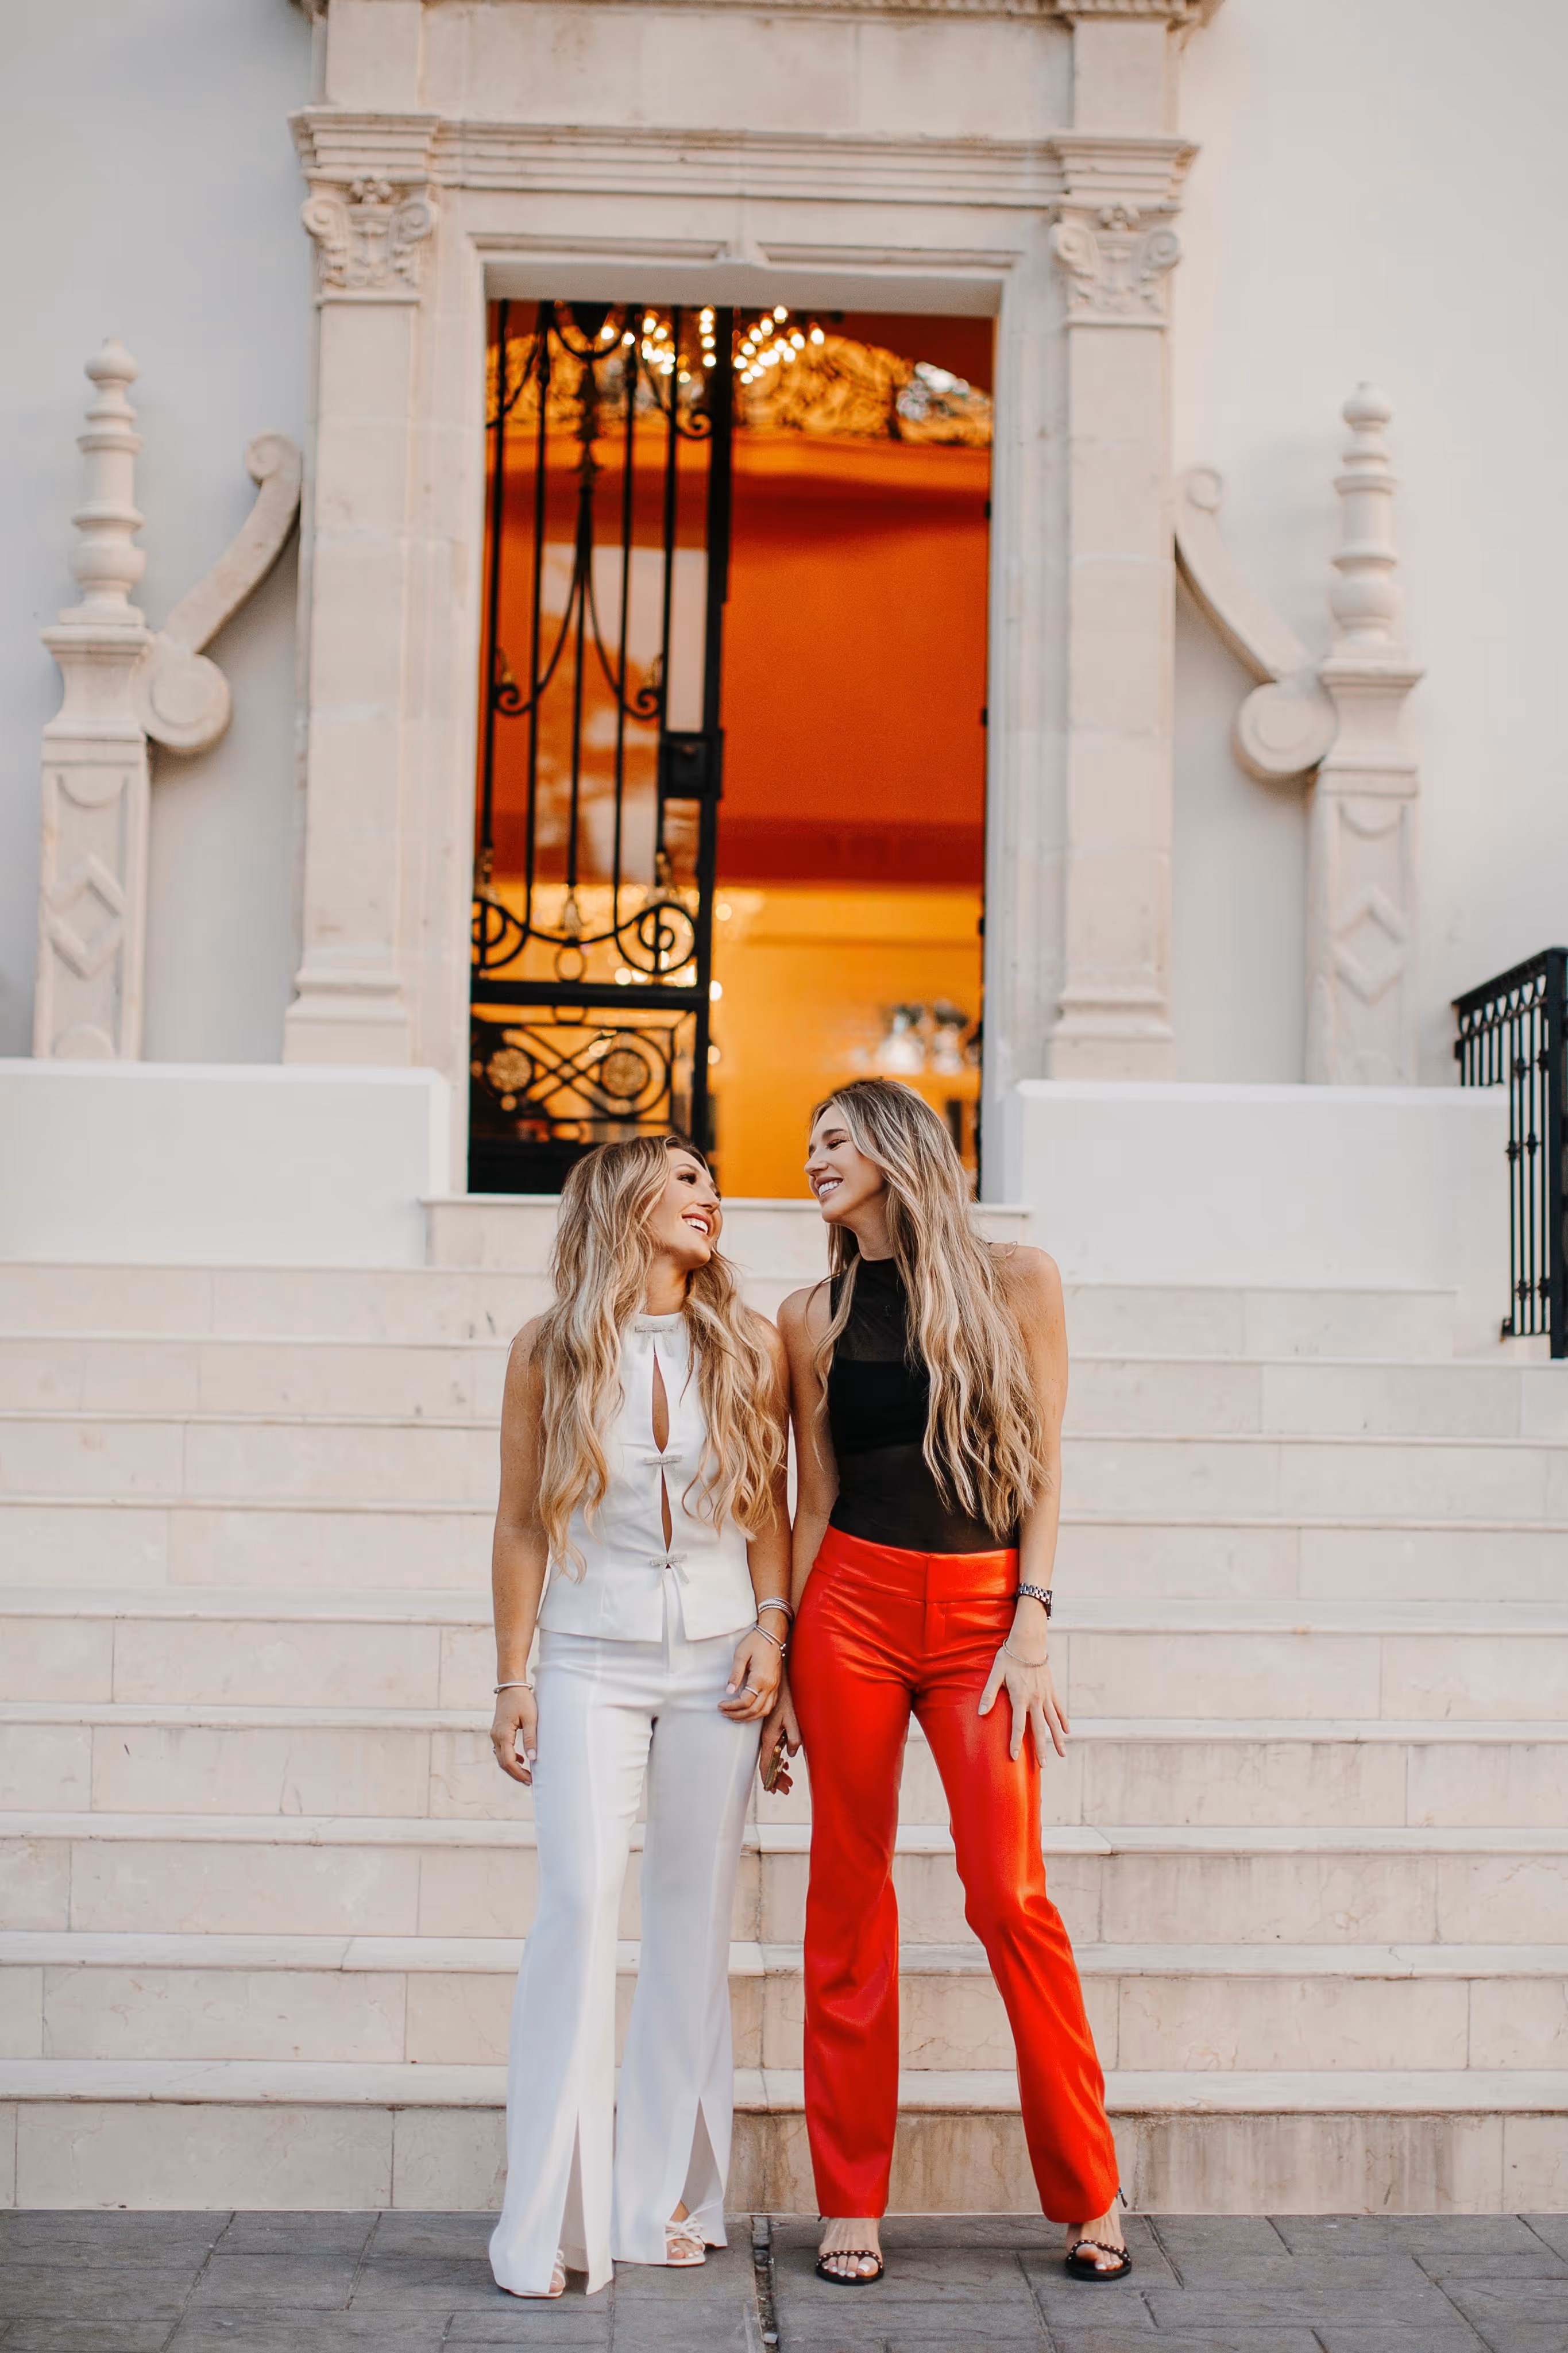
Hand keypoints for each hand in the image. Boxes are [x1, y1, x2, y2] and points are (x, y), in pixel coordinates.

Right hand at [491, 1684, 537, 1784]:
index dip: (519, 1773)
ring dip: (513, 1767)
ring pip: (501, 1757)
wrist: (511, 1686)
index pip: (509, 1761)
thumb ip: (530, 1738)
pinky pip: (502, 1750)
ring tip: (526, 1774)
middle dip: (516, 1774)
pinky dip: (510, 1758)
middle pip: (503, 1763)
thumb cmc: (522, 1700)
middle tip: (530, 1781)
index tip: (530, 1780)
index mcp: (503, 1734)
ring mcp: (495, 1734)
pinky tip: (521, 1759)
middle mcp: (495, 1736)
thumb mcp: (530, 1718)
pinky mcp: (498, 1731)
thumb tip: (532, 1759)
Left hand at [720, 1626, 782, 1721]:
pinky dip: (759, 1712)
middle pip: (754, 1710)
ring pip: (764, 1711)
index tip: (720, 1705)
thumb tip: (728, 1691)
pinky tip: (749, 1711)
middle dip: (737, 1715)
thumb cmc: (755, 1642)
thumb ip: (735, 1674)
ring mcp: (775, 1686)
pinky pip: (770, 1705)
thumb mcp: (741, 1655)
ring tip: (735, 1716)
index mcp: (760, 1678)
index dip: (731, 1706)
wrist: (772, 1634)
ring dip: (749, 1717)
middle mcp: (770, 1685)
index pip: (745, 1701)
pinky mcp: (776, 1685)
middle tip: (724, 1713)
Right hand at [758, 1685, 801, 1793]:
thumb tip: (791, 1754)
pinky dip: (778, 1759)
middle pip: (767, 1764)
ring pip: (770, 1758)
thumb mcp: (793, 1720)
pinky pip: (772, 1750)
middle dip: (776, 1779)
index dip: (770, 1779)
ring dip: (777, 1770)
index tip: (774, 1790)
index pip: (766, 1764)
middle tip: (786, 1789)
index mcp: (769, 1738)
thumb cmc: (786, 1701)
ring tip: (787, 1780)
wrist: (779, 1685)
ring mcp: (767, 1735)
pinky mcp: (771, 1731)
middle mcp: (766, 1738)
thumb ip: (793, 1739)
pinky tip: (785, 1762)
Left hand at [978, 1639, 1067, 1763]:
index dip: (1016, 1743)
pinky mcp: (1051, 1689)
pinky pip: (1059, 1708)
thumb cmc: (1009, 1657)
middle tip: (1044, 1766)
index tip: (1015, 1758)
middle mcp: (1036, 1699)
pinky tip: (1067, 1731)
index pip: (1018, 1726)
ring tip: (1062, 1754)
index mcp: (1020, 1697)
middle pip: (1039, 1729)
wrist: (1029, 1642)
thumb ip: (989, 1694)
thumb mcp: (996, 1674)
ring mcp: (1046, 1695)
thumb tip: (980, 1712)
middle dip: (1042, 1749)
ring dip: (1057, 1739)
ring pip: (1053, 1721)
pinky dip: (1063, 1720)